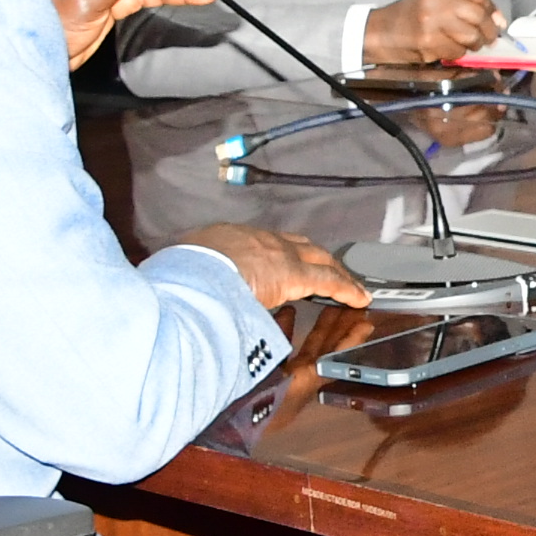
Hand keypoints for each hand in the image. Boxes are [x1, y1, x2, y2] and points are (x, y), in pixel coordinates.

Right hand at [168, 224, 368, 312]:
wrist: (190, 273)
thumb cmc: (176, 276)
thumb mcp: (178, 270)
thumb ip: (187, 277)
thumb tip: (176, 288)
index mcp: (227, 237)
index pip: (259, 244)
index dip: (274, 254)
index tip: (279, 262)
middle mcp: (256, 239)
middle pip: (295, 245)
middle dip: (312, 256)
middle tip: (325, 268)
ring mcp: (277, 254)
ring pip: (316, 259)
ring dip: (332, 271)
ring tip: (346, 283)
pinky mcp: (295, 274)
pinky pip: (328, 281)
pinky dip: (345, 289)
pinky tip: (359, 298)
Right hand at [363, 0, 504, 65]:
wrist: (385, 31)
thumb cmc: (416, 12)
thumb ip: (468, 2)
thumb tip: (500, 20)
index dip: (490, 6)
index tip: (492, 17)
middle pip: (479, 14)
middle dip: (489, 29)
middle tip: (488, 36)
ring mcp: (432, 22)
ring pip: (472, 35)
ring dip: (476, 43)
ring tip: (471, 43)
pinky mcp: (429, 42)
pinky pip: (458, 50)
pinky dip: (460, 53)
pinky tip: (451, 48)